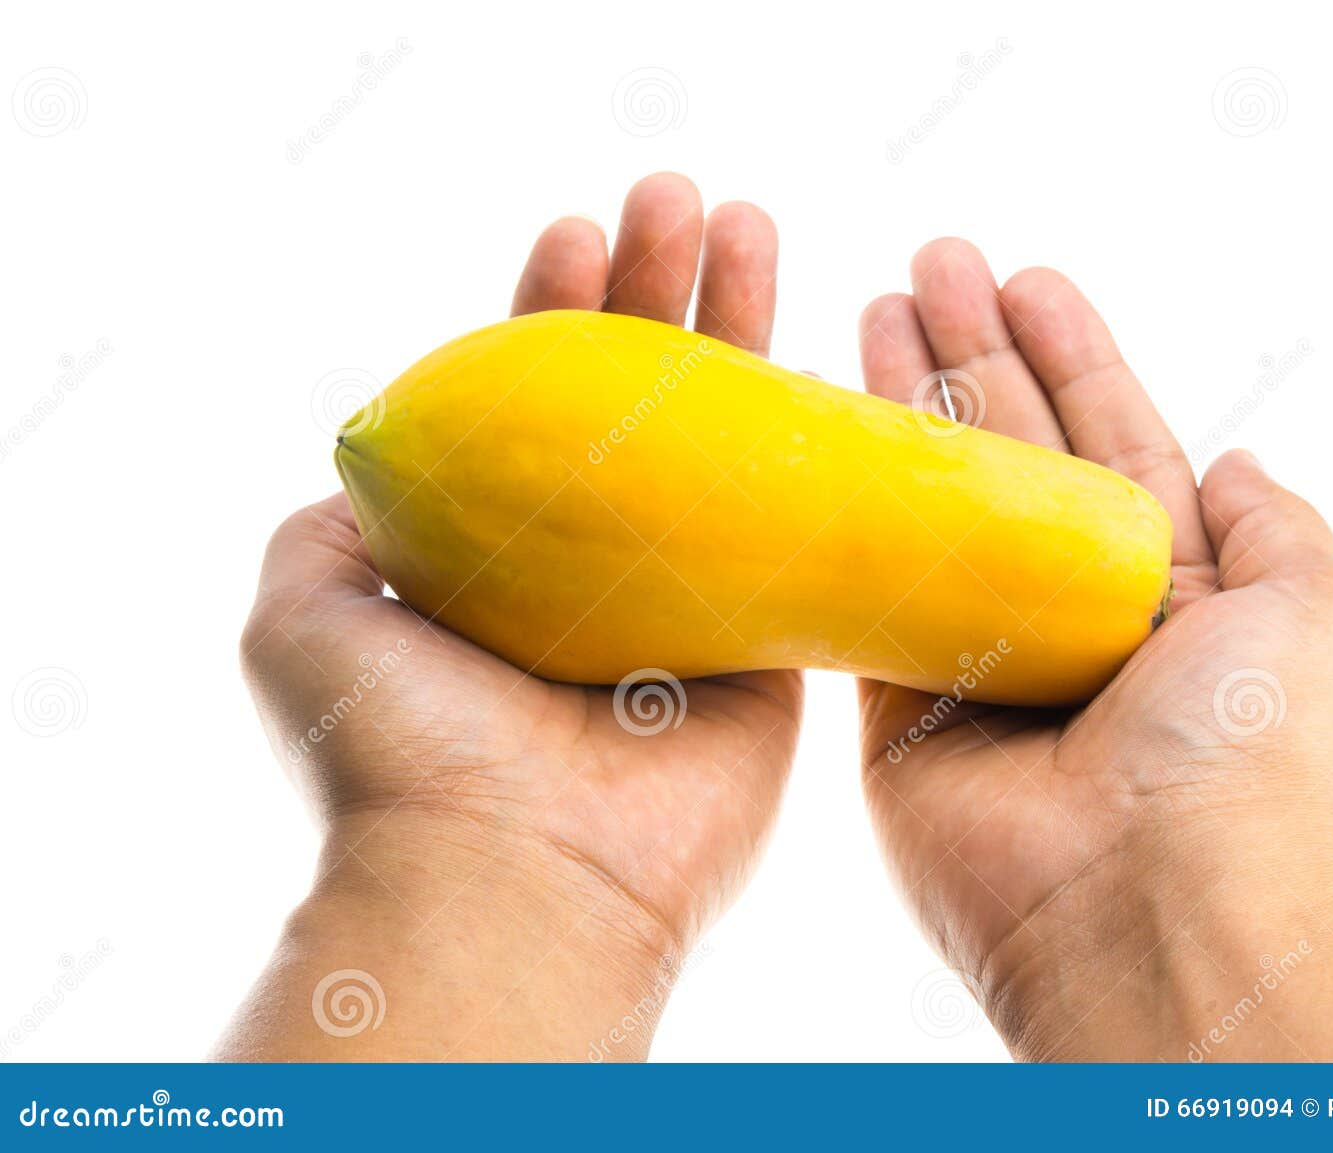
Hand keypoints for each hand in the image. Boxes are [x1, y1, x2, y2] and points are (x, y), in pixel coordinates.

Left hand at [220, 174, 799, 1060]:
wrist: (516, 873)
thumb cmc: (400, 749)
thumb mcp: (303, 608)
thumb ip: (330, 522)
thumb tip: (379, 459)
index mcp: (496, 548)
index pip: (532, 398)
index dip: (550, 308)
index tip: (572, 234)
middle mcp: (593, 563)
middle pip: (636, 395)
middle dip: (651, 288)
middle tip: (673, 200)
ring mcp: (686, 596)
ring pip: (724, 436)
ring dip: (736, 323)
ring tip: (744, 220)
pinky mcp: (765, 640)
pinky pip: (800, 523)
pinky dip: (818, 438)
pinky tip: (830, 351)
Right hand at [856, 240, 1332, 1060]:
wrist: (1147, 902)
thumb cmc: (1251, 752)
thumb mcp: (1325, 606)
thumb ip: (1278, 524)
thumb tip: (1236, 461)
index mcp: (1178, 590)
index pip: (1114, 440)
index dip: (1073, 354)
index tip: (1025, 276)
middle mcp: (1077, 616)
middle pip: (1013, 455)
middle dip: (976, 356)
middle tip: (929, 264)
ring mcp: (985, 659)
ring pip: (933, 505)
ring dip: (906, 403)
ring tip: (876, 300)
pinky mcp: (902, 709)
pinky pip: (865, 592)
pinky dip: (845, 513)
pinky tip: (822, 427)